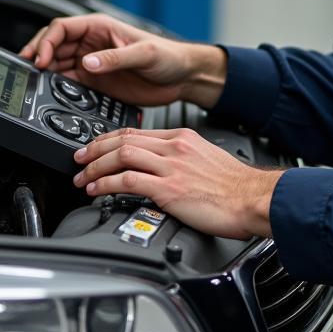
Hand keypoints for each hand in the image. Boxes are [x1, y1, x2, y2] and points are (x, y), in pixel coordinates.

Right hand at [20, 14, 226, 108]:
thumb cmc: (169, 56)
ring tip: (35, 84)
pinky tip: (51, 94)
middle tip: (27, 72)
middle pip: (53, 46)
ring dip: (44, 74)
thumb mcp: (143, 54)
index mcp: (99, 27)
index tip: (40, 59)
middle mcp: (91, 44)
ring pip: (57, 65)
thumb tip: (88, 62)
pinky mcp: (96, 83)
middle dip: (37, 56)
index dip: (46, 42)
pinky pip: (69, 84)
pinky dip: (57, 88)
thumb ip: (115, 58)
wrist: (183, 78)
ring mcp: (92, 64)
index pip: (61, 28)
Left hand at [72, 127, 283, 239]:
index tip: (95, 147)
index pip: (136, 132)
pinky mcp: (169, 189)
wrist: (254, 199)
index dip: (109, 139)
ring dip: (95, 167)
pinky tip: (96, 190)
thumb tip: (162, 170)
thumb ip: (182, 160)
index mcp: (182, 138)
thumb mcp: (207, 160)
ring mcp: (170, 167)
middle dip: (94, 149)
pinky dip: (106, 183)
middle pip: (123, 140)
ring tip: (81, 178)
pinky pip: (127, 180)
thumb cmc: (235, 187)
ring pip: (120, 156)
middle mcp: (174, 148)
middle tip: (78, 159)